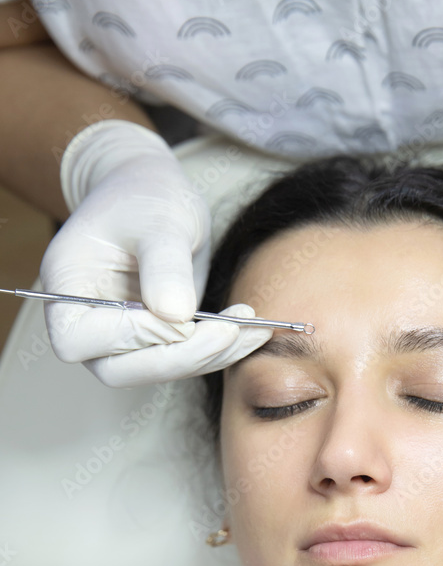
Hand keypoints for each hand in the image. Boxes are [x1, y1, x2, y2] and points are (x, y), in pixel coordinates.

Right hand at [40, 120, 271, 385]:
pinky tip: (251, 331)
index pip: (80, 340)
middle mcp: (84, 322)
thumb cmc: (146, 197)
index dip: (132, 336)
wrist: (155, 195)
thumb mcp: (159, 221)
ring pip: (157, 370)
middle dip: (180, 357)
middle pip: (119, 370)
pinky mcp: (152, 341)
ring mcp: (117, 338)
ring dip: (209, 357)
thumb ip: (164, 266)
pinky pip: (183, 360)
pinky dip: (219, 351)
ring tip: (252, 328)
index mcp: (65, 287)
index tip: (181, 314)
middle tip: (230, 332)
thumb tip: (176, 316)